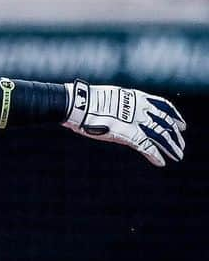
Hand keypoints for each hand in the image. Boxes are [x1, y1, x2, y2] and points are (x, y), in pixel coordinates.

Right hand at [63, 79, 185, 166]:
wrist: (80, 104)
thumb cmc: (87, 101)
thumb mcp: (109, 98)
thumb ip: (119, 105)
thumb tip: (115, 109)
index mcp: (137, 98)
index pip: (164, 107)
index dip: (174, 116)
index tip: (180, 124)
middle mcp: (141, 109)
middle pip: (166, 123)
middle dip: (174, 135)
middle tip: (180, 145)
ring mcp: (136, 122)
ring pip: (161, 136)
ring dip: (171, 147)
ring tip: (177, 156)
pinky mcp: (129, 135)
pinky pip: (147, 147)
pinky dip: (155, 155)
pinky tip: (161, 162)